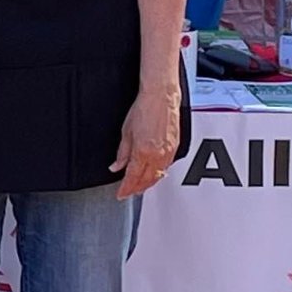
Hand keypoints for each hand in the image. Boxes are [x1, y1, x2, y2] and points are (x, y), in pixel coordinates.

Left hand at [110, 77, 183, 197]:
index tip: (121, 194)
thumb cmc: (144, 108)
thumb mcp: (126, 132)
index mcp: (143, 152)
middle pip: (147, 180)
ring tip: (140, 186)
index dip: (125, 189)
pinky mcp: (175, 147)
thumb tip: (116, 165)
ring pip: (158, 176)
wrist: (161, 96)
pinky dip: (159, 173)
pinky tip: (154, 173)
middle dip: (137, 189)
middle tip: (129, 192)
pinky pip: (166, 167)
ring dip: (148, 183)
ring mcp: (168, 152)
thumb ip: (122, 153)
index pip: (132, 178)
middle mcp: (157, 155)